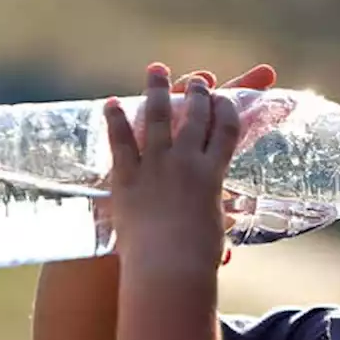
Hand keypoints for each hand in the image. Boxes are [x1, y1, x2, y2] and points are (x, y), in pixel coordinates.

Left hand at [105, 64, 241, 275]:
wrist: (168, 269)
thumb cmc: (196, 260)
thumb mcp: (213, 232)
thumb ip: (215, 222)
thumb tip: (224, 234)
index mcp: (212, 174)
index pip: (226, 130)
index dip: (228, 110)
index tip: (226, 98)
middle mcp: (186, 162)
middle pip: (195, 116)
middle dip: (198, 94)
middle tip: (197, 80)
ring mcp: (155, 166)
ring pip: (158, 117)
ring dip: (158, 91)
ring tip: (156, 70)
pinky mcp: (127, 177)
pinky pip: (120, 141)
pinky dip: (116, 119)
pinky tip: (112, 102)